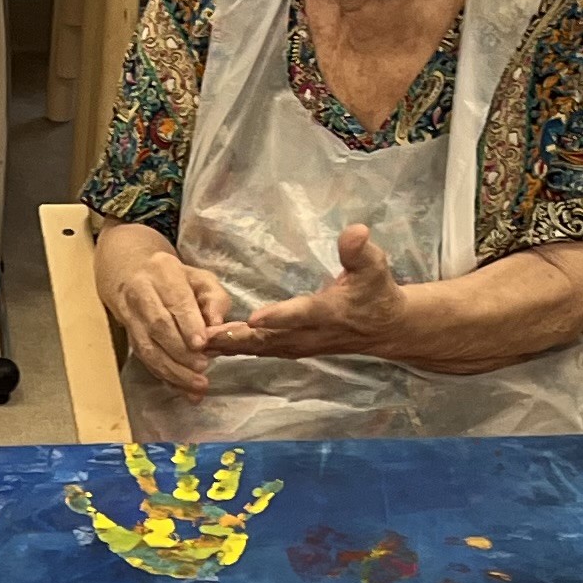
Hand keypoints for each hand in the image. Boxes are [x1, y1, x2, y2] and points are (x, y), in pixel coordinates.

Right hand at [102, 250, 230, 396]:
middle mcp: (141, 294)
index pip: (176, 301)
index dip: (188, 324)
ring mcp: (130, 317)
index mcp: (162, 272)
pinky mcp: (129, 337)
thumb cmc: (173, 278)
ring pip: (148, 348)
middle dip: (181, 351)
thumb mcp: (200, 278)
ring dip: (172, 370)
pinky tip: (182, 389)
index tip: (201, 344)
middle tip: (202, 367)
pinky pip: (145, 360)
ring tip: (196, 384)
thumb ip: (214, 299)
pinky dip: (165, 377)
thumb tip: (217, 324)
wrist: (130, 274)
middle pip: (158, 326)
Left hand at [204, 222, 406, 360]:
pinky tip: (211, 345)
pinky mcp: (290, 348)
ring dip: (230, 346)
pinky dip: (236, 350)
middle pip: (268, 339)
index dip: (279, 317)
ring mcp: (298, 345)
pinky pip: (259, 351)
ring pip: (259, 348)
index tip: (254, 318)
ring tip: (197, 341)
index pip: (301, 314)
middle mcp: (309, 334)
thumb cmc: (377, 292)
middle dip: (236, 338)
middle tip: (204, 336)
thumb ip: (360, 251)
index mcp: (327, 312)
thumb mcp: (375, 267)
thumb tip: (356, 231)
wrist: (385, 329)